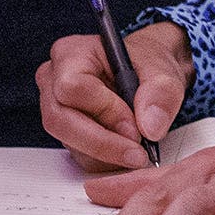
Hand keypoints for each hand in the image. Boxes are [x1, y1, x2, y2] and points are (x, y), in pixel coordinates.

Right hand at [37, 21, 193, 170]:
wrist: (146, 74)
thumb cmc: (145, 63)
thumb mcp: (162, 69)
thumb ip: (160, 93)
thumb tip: (150, 127)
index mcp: (70, 54)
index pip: (72, 87)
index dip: (104, 110)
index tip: (135, 127)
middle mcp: (53, 80)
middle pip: (59, 120)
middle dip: (101, 143)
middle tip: (137, 153)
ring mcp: (55, 107)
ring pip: (68, 141)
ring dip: (106, 154)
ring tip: (137, 150)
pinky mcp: (65, 131)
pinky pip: (77, 154)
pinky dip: (105, 160)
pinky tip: (126, 151)